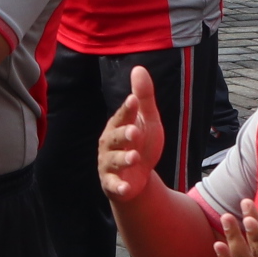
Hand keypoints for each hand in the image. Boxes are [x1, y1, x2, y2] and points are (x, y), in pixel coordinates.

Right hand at [96, 65, 165, 203]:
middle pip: (114, 138)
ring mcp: (109, 164)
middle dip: (124, 135)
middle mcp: (109, 144)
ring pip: (113, 160)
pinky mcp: (112, 183)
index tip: (133, 100)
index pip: (122, 116)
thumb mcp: (148, 120)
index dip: (127, 110)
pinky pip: (112, 185)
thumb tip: (138, 68)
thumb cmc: (141, 144)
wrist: (137, 178)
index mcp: (118, 126)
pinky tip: (125, 188)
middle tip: (135, 132)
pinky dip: (117, 187)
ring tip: (134, 157)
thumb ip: (144, 97)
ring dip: (123, 159)